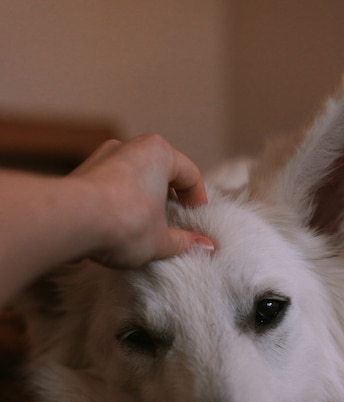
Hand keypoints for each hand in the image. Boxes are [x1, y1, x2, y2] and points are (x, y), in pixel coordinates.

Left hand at [71, 133, 213, 266]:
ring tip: (146, 226)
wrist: (71, 220)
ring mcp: (103, 156)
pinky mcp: (83, 172)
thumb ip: (185, 242)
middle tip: (174, 223)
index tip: (198, 220)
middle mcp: (131, 146)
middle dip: (169, 197)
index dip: (198, 199)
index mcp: (159, 153)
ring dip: (144, 198)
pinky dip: (121, 201)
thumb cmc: (124, 223)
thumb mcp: (161, 240)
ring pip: (134, 176)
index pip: (189, 174)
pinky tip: (120, 225)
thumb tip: (207, 247)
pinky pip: (112, 185)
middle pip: (160, 171)